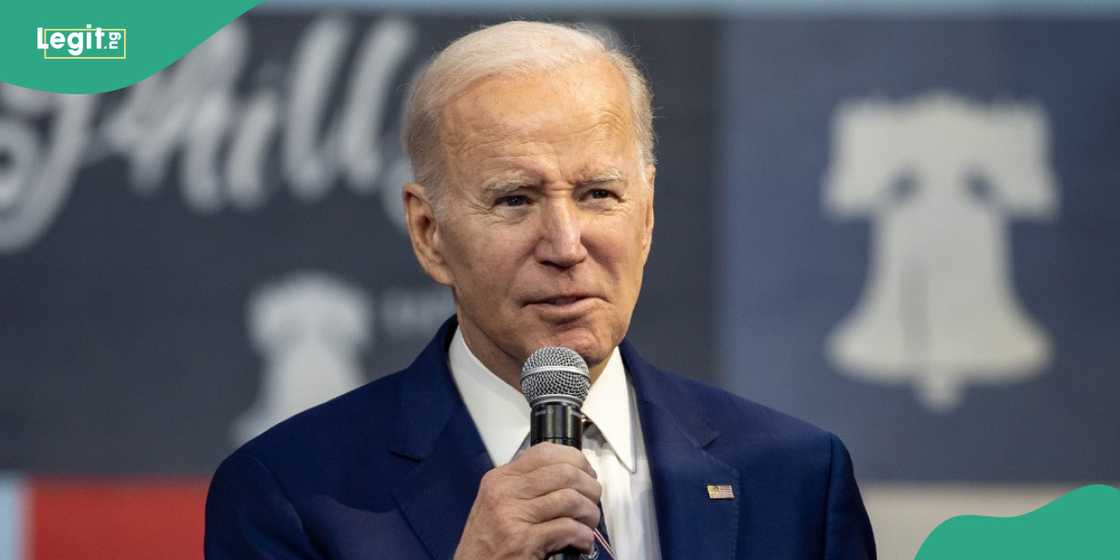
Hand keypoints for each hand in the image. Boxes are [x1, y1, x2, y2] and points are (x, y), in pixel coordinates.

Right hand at [454, 443, 601, 559]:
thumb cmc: (485, 545)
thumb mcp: (496, 504)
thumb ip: (523, 486)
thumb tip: (564, 474)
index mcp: (500, 479)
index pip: (545, 452)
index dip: (575, 459)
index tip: (586, 472)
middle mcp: (504, 493)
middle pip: (564, 473)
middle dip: (589, 487)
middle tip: (593, 500)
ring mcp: (513, 516)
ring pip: (571, 499)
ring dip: (589, 513)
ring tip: (588, 523)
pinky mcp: (524, 541)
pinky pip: (568, 528)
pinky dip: (583, 536)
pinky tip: (581, 542)